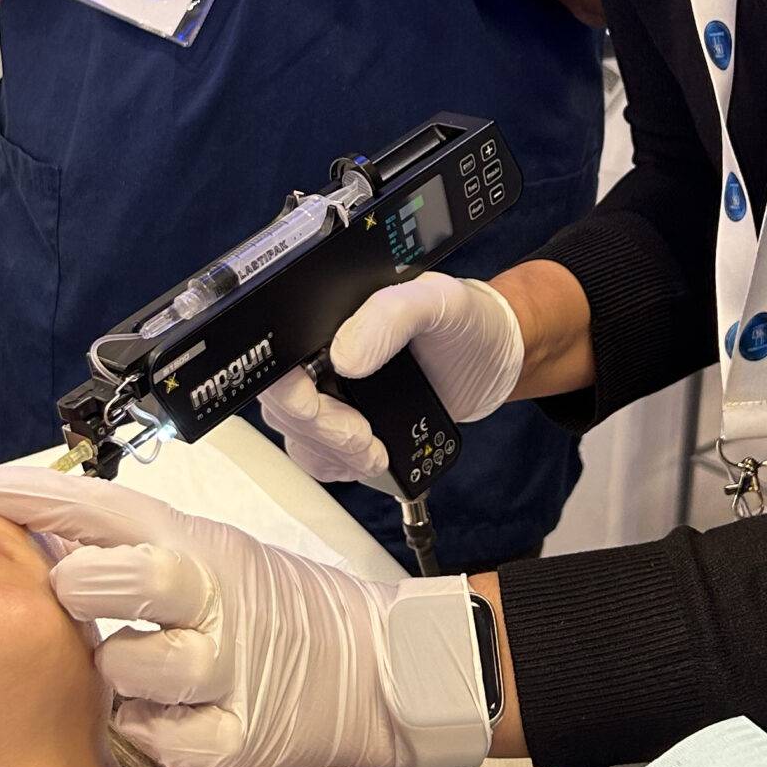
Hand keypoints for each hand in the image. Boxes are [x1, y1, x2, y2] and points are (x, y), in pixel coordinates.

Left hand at [0, 469, 491, 766]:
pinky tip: (166, 718)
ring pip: (129, 672)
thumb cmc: (275, 606)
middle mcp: (213, 597)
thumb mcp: (211, 552)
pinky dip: (153, 731)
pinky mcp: (242, 737)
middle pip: (118, 580)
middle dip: (80, 591)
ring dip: (118, 677)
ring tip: (141, 673)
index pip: (102, 506)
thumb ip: (133, 545)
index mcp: (200, 543)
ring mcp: (229, 669)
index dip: (31, 496)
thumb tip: (38, 531)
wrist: (378, 667)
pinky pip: (162, 739)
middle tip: (77, 602)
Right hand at [260, 275, 525, 484]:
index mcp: (325, 316)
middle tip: (364, 436)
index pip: (276, 355)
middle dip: (321, 429)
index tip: (316, 406)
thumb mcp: (438, 302)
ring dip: (332, 452)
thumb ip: (392, 315)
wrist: (491, 361)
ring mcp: (326, 390)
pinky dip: (338, 464)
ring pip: (297, 435)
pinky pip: (315, 455)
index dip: (288, 389)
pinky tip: (369, 456)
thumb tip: (344, 356)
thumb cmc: (466, 322)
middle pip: (283, 403)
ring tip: (376, 449)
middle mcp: (316, 353)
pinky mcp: (339, 423)